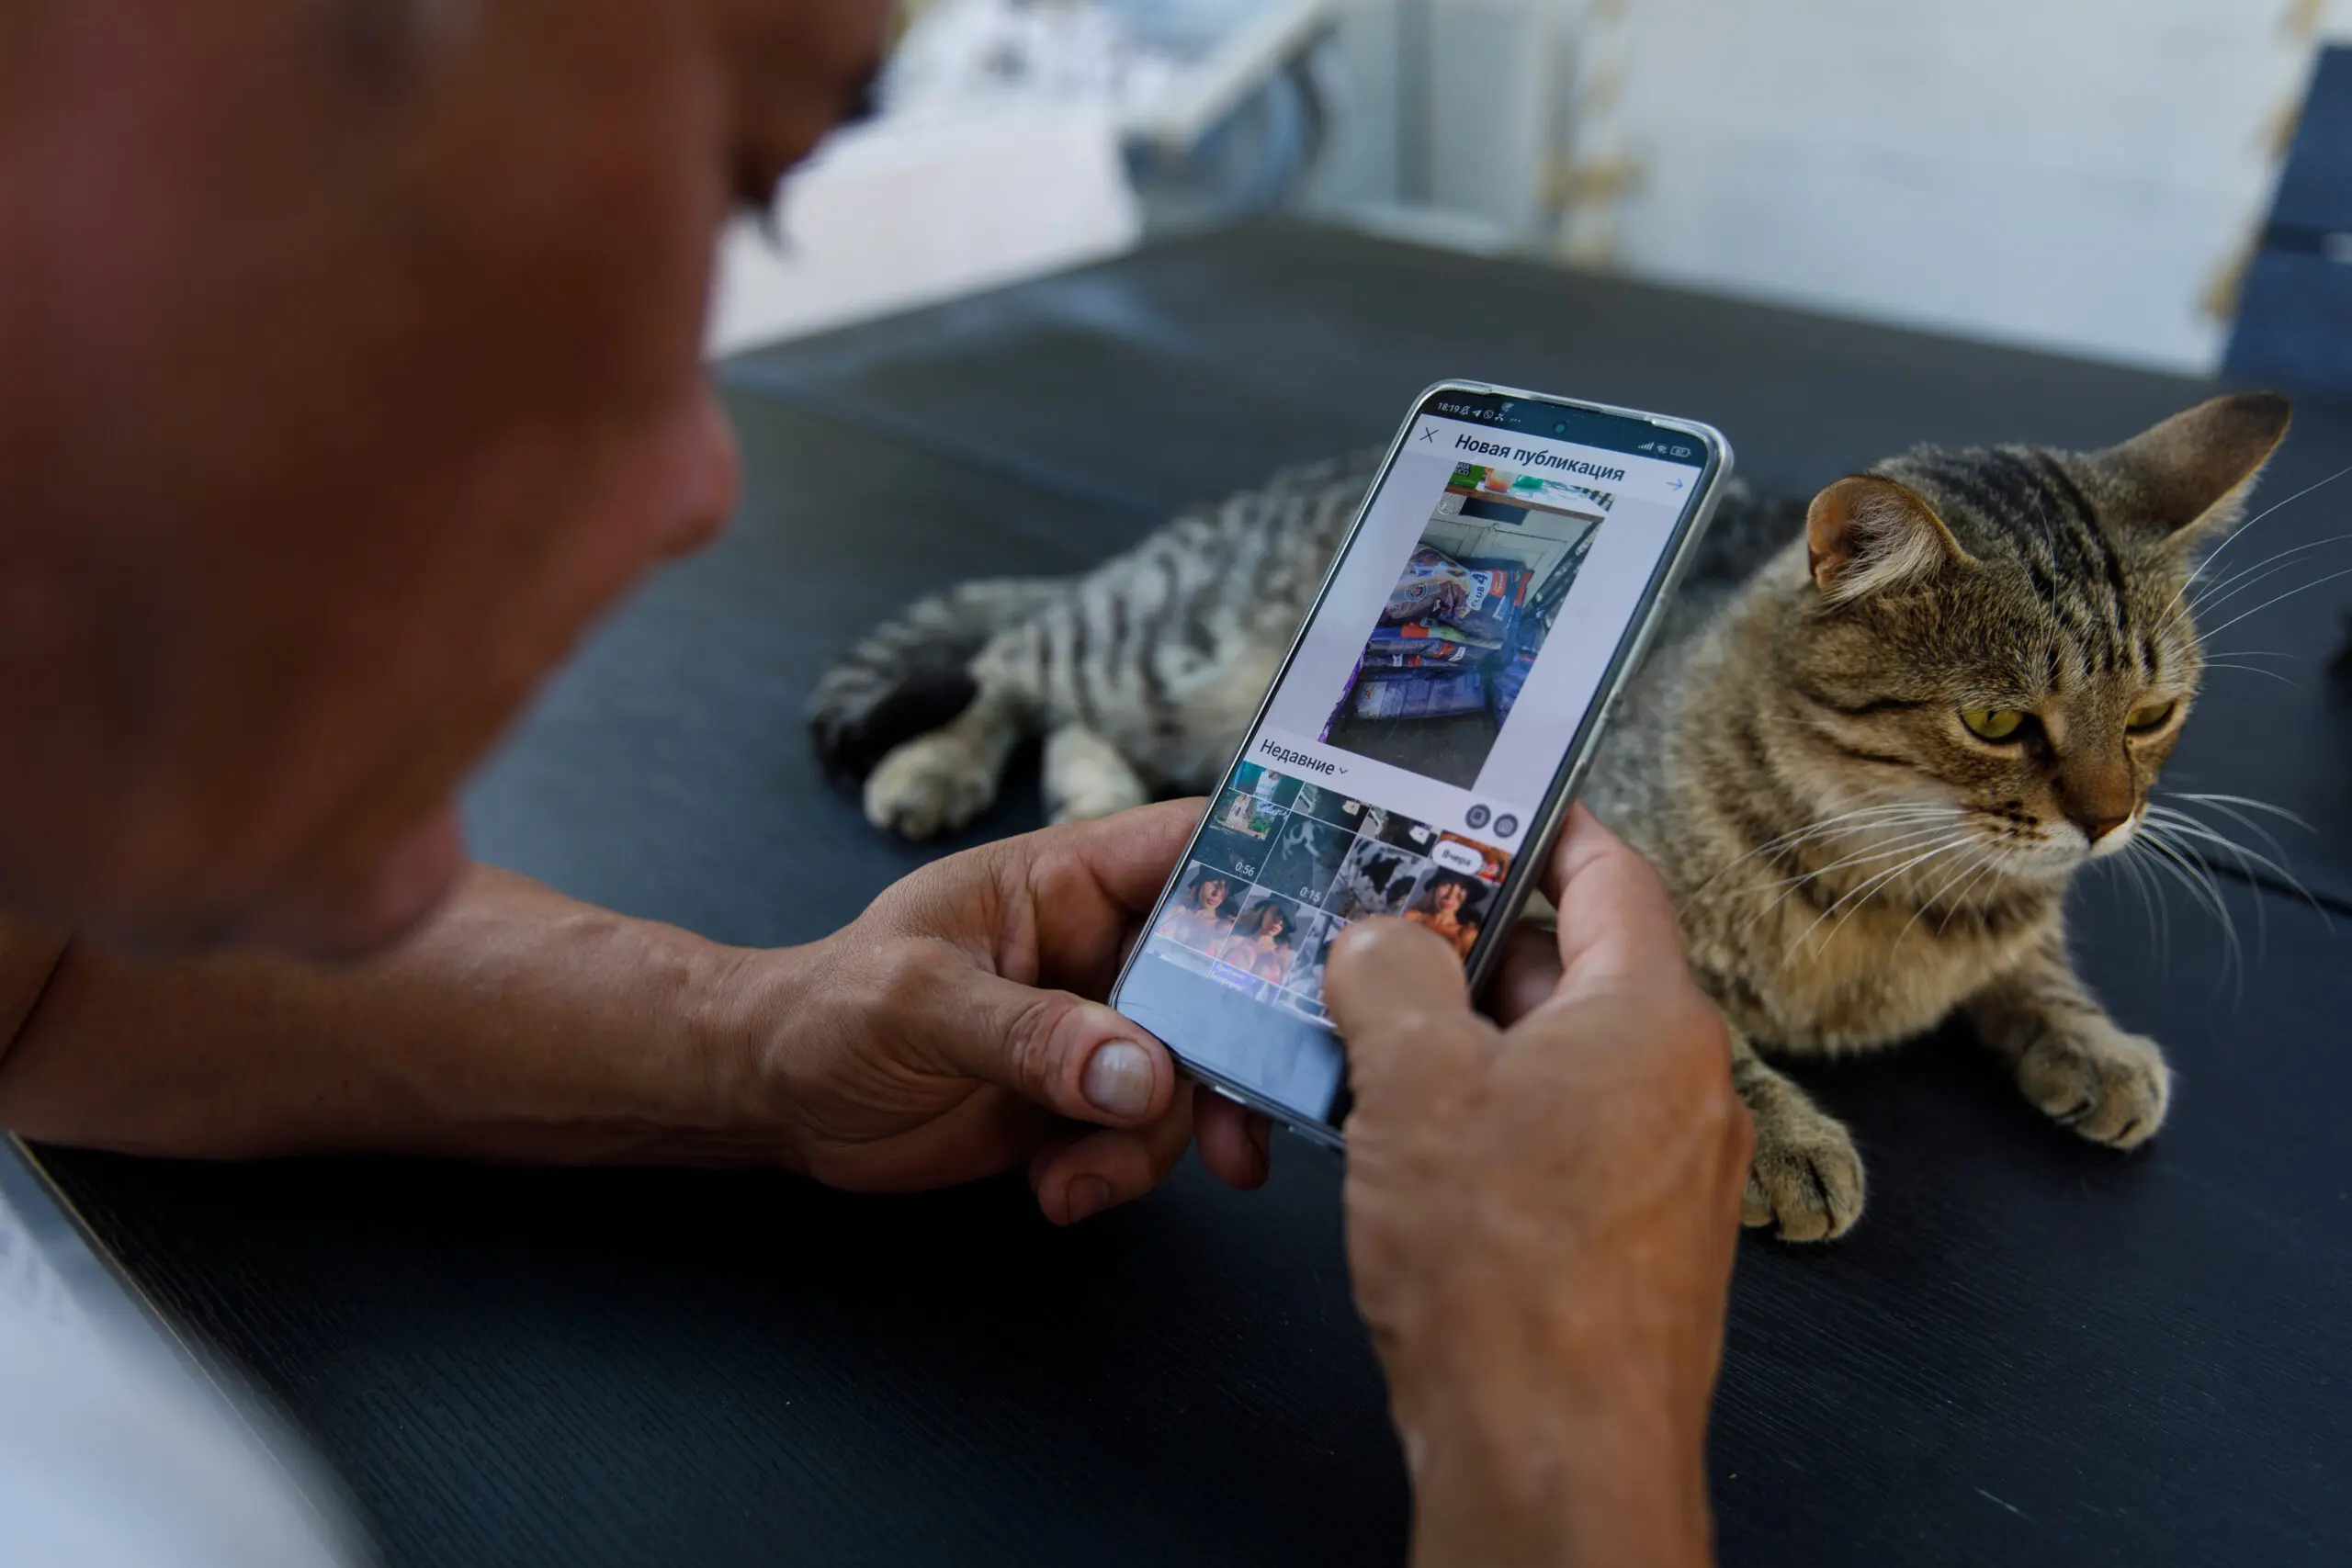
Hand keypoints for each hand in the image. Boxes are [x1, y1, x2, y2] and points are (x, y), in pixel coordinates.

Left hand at [732, 801, 1269, 1223]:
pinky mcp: (1083, 1101)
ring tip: (1073, 1177)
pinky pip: (1147, 1136)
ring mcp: (1099, 1027)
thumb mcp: (916, 1006)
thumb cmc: (824, 1010)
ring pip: (1192, 1075)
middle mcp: (1100, 946)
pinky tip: (1054, 1190)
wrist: (774, 1102)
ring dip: (1155, 1140)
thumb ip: (1029, 1033)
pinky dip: (1117, 1173)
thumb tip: (1141, 1072)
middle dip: (1234, 1056)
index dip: (1269, 874)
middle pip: (1222, 978)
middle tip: (1236, 1127)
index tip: (1322, 941)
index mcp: (1065, 879)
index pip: (1191, 846)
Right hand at [1324, 806, 1750, 1567]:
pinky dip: (1490, 1127)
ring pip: (1558, 1065)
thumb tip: (1381, 943)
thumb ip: (1389, 976)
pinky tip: (1410, 1156)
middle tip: (1377, 949)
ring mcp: (1669, 1169)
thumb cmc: (1506, 1277)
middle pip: (1573, 972)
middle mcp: (1683, 1085)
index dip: (1540, 828)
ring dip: (1468, 1051)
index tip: (1487, 810)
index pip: (1611, 872)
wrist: (1554, 1456)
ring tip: (1370, 1060)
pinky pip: (1561, 1143)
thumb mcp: (1411, 1082)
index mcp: (1653, 1017)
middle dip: (1466, 958)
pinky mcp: (1635, 1241)